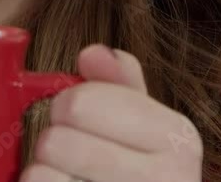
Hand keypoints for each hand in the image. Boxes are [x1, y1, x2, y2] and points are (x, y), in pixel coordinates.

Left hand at [22, 46, 202, 181]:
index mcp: (178, 137)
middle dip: (52, 146)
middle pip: (57, 138)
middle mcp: (170, 178)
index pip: (81, 100)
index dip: (64, 107)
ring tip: (68, 181)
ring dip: (42, 177)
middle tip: (71, 160)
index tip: (78, 123)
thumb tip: (94, 52)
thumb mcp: (143, 128)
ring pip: (42, 175)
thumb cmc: (138, 176)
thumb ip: (120, 86)